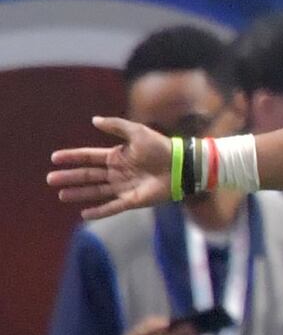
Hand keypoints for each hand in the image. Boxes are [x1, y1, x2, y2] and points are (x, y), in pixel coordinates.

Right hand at [49, 117, 173, 219]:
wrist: (181, 165)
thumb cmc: (161, 147)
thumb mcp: (137, 132)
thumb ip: (116, 126)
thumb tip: (94, 120)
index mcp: (118, 156)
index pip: (89, 157)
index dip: (72, 157)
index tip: (54, 158)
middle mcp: (118, 172)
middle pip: (88, 175)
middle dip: (70, 177)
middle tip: (51, 179)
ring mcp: (124, 187)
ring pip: (96, 191)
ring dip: (79, 193)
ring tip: (61, 195)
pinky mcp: (133, 200)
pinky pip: (112, 207)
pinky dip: (99, 211)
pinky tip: (84, 214)